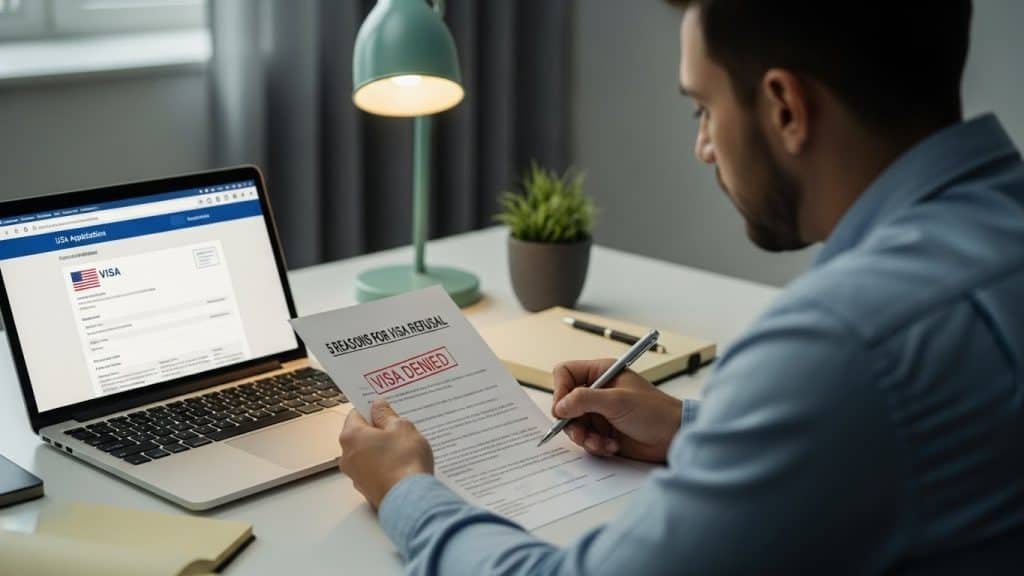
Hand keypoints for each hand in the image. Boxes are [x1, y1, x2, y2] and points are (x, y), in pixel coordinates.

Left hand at [338, 399, 433, 509]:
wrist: (410, 500)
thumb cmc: (404, 462)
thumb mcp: (401, 427)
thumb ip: (387, 415)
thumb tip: (378, 407)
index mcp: (351, 436)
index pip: (356, 413)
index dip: (372, 409)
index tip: (385, 409)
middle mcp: (347, 456)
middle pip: (360, 436)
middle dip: (379, 431)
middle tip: (399, 428)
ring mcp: (356, 476)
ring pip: (367, 455)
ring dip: (382, 450)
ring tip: (405, 449)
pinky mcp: (367, 490)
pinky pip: (374, 471)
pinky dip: (385, 467)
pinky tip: (403, 466)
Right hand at [552, 359, 681, 462]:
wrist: (674, 437)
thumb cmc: (654, 411)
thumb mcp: (617, 401)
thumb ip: (585, 400)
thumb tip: (560, 406)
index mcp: (601, 373)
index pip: (566, 374)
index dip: (560, 390)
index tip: (563, 408)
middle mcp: (597, 391)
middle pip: (566, 403)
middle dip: (572, 422)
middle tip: (580, 433)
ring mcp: (600, 413)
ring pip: (574, 425)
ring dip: (585, 437)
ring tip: (601, 443)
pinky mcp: (603, 432)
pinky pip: (586, 439)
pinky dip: (595, 446)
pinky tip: (612, 446)